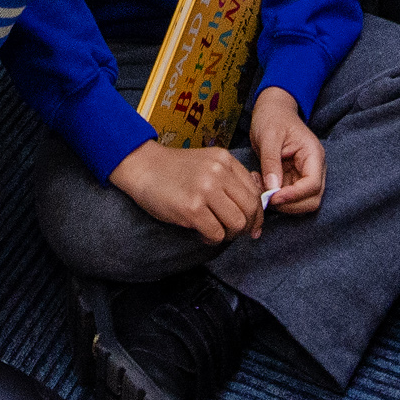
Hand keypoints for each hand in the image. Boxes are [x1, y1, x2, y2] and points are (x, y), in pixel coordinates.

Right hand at [111, 139, 263, 244]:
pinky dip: (212, 239)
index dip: (257, 214)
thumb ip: (230, 179)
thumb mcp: (207, 164)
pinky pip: (216, 233)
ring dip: (229, 234)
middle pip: (250, 209)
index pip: (255, 192)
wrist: (142, 166)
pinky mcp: (191, 208)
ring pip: (237, 223)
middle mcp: (219, 172)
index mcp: (225, 160)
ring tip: (216, 232)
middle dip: (247, 227)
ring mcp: (205, 189)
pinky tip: (201, 233)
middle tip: (235, 233)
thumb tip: (254, 207)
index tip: (252, 226)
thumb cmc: (173, 170)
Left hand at [248, 87, 323, 219]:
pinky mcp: (292, 179)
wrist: (271, 110)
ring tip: (259, 186)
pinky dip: (273, 196)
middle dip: (289, 204)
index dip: (295, 196)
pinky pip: (287, 197)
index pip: (313, 185)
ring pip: (300, 203)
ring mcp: (303, 175)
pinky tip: (259, 183)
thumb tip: (273, 189)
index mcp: (313, 155)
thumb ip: (271, 162)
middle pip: (312, 199)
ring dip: (280, 203)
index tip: (273, 197)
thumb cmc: (272, 117)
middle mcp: (313, 168)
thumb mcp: (269, 136)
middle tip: (266, 197)